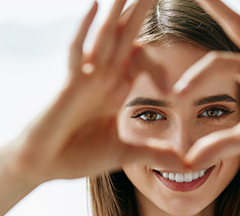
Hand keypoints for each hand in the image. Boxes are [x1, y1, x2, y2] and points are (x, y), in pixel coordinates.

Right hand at [7, 0, 184, 186]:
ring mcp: (85, 79)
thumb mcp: (126, 154)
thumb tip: (186, 165)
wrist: (45, 166)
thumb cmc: (78, 156)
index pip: (140, 62)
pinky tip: (96, 5)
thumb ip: (155, 154)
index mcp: (116, 91)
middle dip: (140, 14)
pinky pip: (77, 52)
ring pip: (105, 38)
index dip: (157, 63)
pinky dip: (86, 30)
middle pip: (125, 39)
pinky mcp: (69, 85)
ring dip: (118, 12)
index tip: (171, 81)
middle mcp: (103, 79)